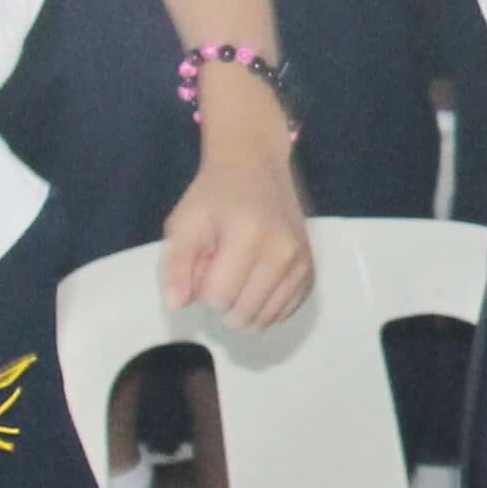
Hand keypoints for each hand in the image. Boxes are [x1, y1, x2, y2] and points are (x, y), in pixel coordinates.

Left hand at [159, 151, 313, 329]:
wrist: (256, 169)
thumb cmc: (214, 197)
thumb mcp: (183, 224)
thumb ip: (175, 265)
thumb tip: (177, 305)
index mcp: (249, 236)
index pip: (218, 298)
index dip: (201, 288)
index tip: (205, 263)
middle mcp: (284, 251)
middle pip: (243, 313)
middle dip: (223, 301)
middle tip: (220, 269)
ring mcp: (302, 262)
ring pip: (266, 318)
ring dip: (243, 308)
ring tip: (239, 277)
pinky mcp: (311, 269)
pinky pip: (287, 312)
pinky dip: (266, 309)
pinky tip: (256, 288)